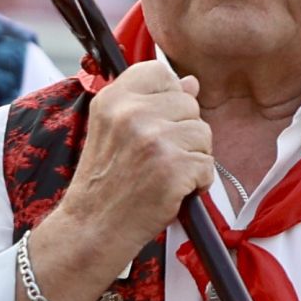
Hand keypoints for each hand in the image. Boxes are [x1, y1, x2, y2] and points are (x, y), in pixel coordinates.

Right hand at [34, 59, 215, 286]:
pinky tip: (172, 191)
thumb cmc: (104, 183)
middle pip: (189, 104)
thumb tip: (191, 83)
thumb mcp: (113, 132)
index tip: (156, 121)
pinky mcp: (173, 167)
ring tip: (164, 174)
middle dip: (183, 132)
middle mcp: (131, 113)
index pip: (160, 71)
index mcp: (112, 98)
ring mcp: (153, 139)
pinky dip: (197, 183)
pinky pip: (208, 165)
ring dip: (193, 157)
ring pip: (203, 133)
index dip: (167, 97)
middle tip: (157, 158)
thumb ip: (149, 103)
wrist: (92, 229)